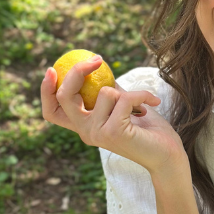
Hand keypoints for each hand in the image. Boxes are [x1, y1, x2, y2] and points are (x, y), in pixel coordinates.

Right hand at [40, 57, 187, 174]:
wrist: (168, 155)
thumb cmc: (148, 130)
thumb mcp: (123, 106)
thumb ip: (108, 92)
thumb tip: (96, 65)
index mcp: (84, 127)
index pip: (52, 112)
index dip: (45, 91)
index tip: (52, 70)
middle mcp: (85, 132)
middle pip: (64, 96)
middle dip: (77, 71)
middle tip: (97, 58)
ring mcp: (97, 134)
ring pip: (104, 92)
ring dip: (128, 92)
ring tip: (140, 105)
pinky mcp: (113, 132)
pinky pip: (124, 97)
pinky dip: (141, 94)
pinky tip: (152, 103)